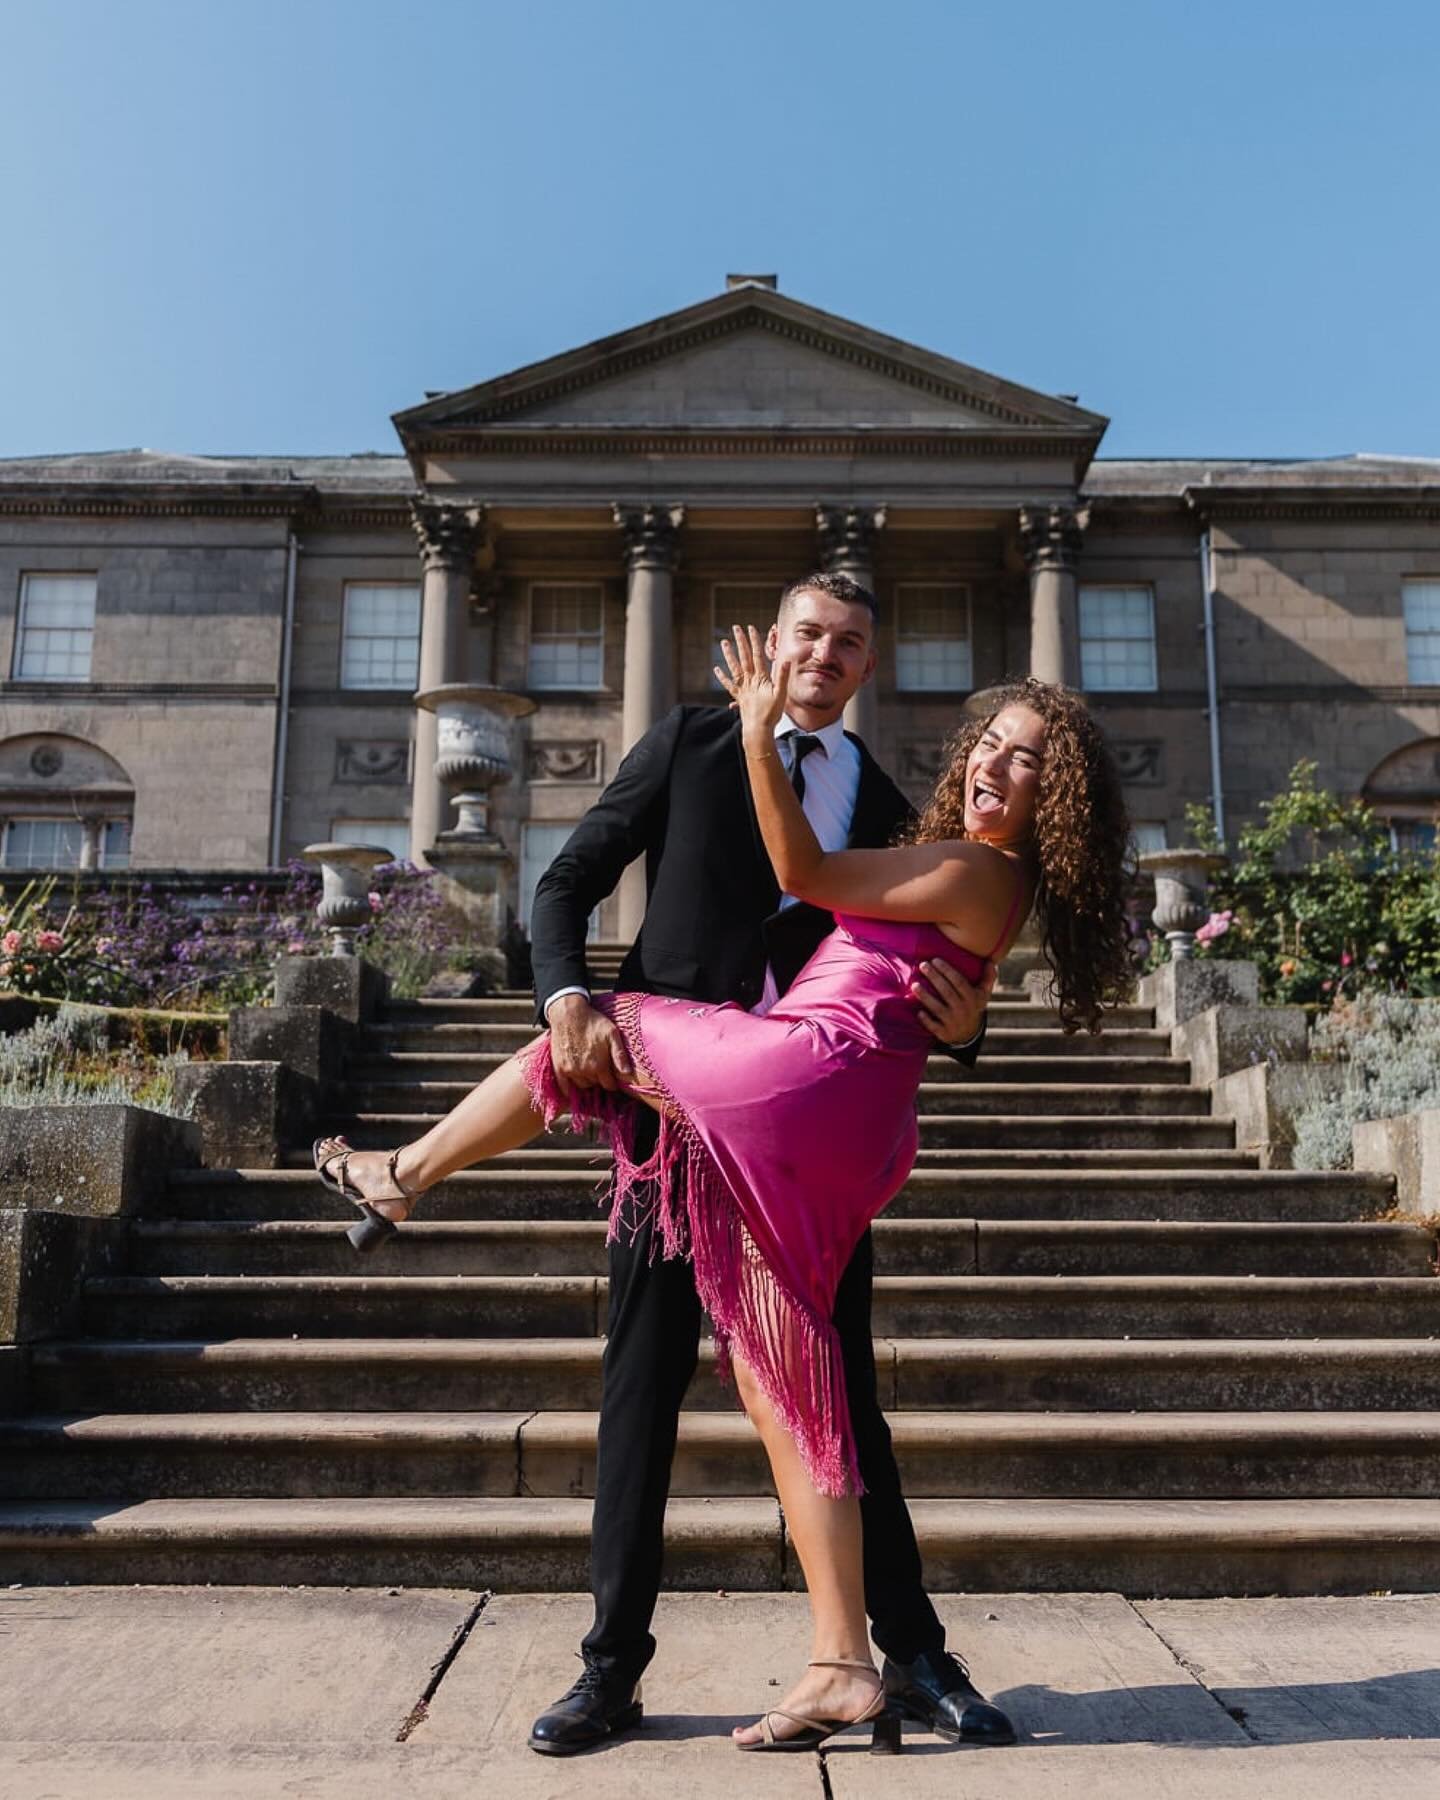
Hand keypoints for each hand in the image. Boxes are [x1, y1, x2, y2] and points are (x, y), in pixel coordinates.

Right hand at [547, 994, 634, 1097]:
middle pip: (596, 1085)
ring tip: (590, 1072)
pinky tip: (574, 1086)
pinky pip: (564, 1087)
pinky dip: (570, 1089)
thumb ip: (620, 1054)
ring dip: (587, 1081)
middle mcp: (584, 1071)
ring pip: (582, 1085)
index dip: (613, 1083)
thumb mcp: (612, 1033)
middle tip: (601, 1071)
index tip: (614, 1079)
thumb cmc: (593, 1021)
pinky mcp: (559, 1067)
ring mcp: (570, 1070)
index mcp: (599, 1065)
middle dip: (600, 1080)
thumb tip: (627, 1073)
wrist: (568, 1013)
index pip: (609, 1085)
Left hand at [715, 623, 789, 744]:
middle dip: (741, 642)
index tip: (751, 628)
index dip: (755, 641)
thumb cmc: (771, 714)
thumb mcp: (781, 695)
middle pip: (744, 657)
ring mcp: (742, 688)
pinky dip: (722, 676)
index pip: (757, 656)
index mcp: (761, 679)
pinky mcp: (738, 697)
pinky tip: (717, 669)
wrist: (758, 729)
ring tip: (724, 642)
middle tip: (736, 628)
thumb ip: (783, 677)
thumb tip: (786, 660)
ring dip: (729, 654)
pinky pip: (729, 685)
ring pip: (734, 668)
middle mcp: (749, 681)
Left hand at [910, 955, 996, 1046]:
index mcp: (972, 998)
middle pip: (946, 991)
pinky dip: (926, 1019)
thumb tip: (992, 961)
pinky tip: (918, 1011)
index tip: (935, 960)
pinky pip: (934, 1026)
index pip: (958, 981)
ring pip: (937, 1008)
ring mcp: (953, 1021)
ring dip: (925, 996)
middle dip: (934, 977)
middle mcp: (963, 1009)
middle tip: (923, 965)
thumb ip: (988, 977)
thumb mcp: (984, 994)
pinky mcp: (944, 1032)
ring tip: (914, 984)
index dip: (946, 970)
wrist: (968, 1033)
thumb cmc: (973, 1006)